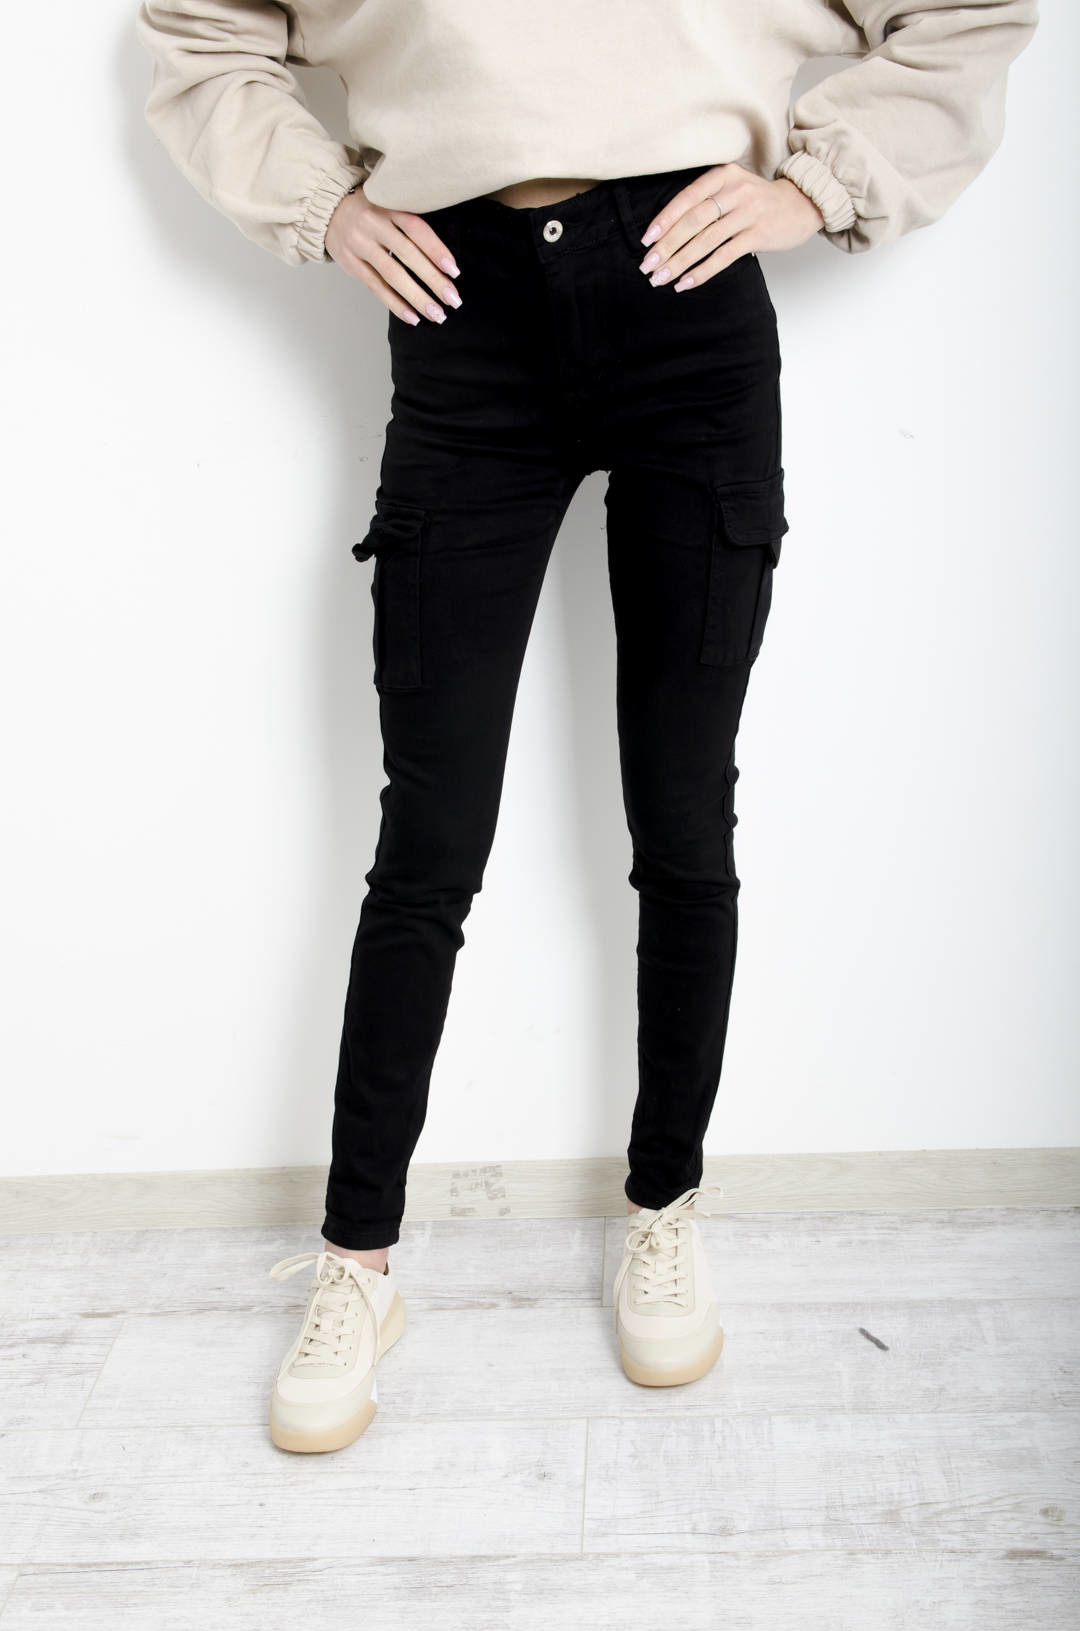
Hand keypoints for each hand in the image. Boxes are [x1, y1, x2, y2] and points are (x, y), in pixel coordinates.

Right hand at [326, 185, 462, 324]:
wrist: (329, 210)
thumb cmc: (371, 210)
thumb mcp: (389, 203)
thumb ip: (409, 222)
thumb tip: (443, 258)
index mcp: (388, 205)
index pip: (416, 228)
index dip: (436, 250)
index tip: (454, 271)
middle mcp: (373, 223)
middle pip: (407, 255)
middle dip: (433, 280)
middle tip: (453, 300)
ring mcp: (359, 244)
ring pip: (392, 275)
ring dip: (417, 298)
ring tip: (437, 314)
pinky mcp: (350, 263)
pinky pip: (376, 287)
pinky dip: (396, 304)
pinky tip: (413, 317)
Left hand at [637, 163, 825, 290]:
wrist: (802, 204)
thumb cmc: (758, 200)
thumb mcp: (733, 188)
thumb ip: (706, 200)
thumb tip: (668, 230)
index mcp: (724, 175)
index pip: (687, 198)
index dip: (664, 220)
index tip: (646, 241)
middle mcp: (735, 191)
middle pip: (693, 221)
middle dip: (667, 246)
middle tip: (648, 266)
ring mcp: (748, 213)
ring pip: (706, 240)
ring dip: (680, 262)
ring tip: (661, 278)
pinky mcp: (759, 234)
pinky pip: (724, 256)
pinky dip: (702, 271)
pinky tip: (686, 283)